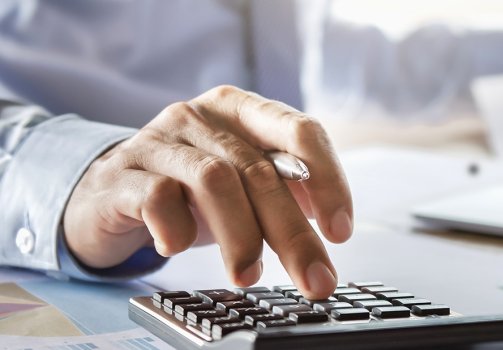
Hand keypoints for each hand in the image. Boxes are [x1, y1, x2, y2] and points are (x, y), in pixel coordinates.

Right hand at [63, 85, 352, 298]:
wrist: (106, 194)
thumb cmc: (188, 190)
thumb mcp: (242, 183)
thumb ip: (286, 191)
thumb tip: (332, 227)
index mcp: (242, 110)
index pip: (300, 131)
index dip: (329, 181)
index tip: (340, 231)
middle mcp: (202, 117)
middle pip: (260, 170)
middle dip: (293, 233)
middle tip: (314, 279)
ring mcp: (159, 141)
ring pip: (214, 181)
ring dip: (241, 236)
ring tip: (249, 274)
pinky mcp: (123, 173)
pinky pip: (158, 197)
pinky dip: (177, 228)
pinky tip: (179, 247)